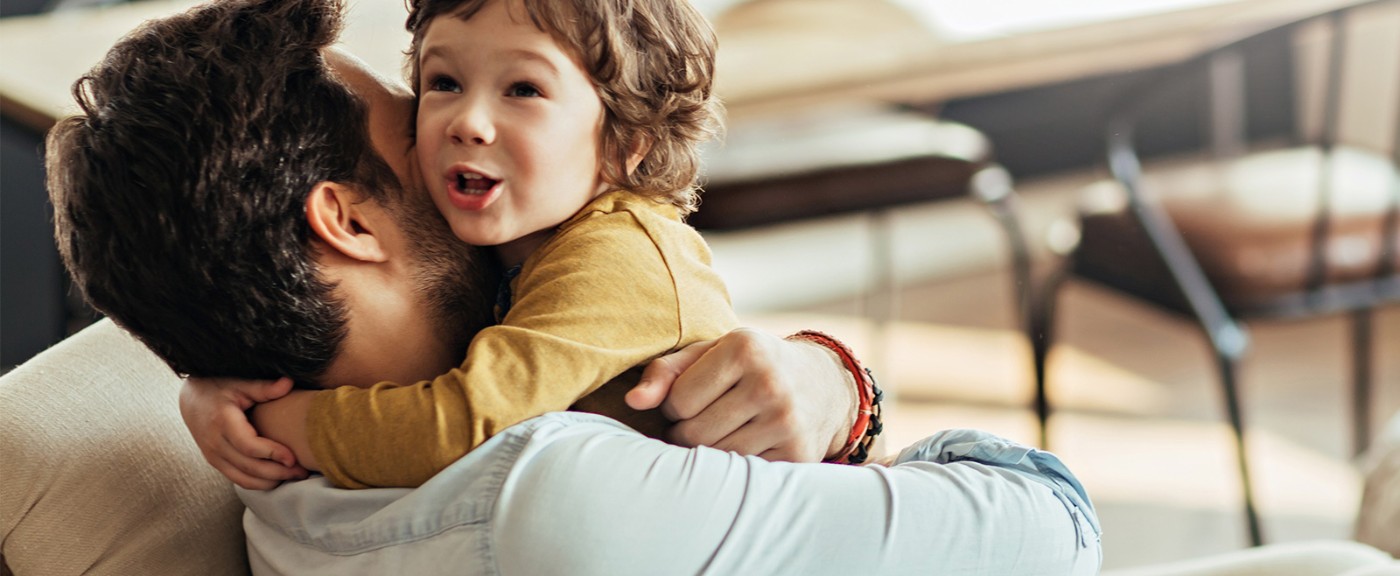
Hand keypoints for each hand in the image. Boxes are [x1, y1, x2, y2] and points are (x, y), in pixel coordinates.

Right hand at [179, 376, 307, 489]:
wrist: (191, 399)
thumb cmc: (218, 388)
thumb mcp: (240, 383)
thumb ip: (264, 387)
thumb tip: (288, 383)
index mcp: (222, 422)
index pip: (248, 446)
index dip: (272, 453)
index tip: (293, 457)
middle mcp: (214, 443)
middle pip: (249, 467)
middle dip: (278, 472)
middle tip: (302, 472)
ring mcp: (213, 456)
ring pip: (244, 479)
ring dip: (270, 482)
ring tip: (295, 476)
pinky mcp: (215, 463)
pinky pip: (238, 480)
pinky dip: (259, 483)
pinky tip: (278, 478)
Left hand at [625, 328, 856, 461]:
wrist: (823, 384)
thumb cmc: (750, 366)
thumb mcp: (710, 354)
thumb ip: (665, 372)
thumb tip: (633, 401)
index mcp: (743, 348)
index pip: (677, 401)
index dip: (675, 405)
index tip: (692, 398)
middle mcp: (769, 383)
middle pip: (693, 434)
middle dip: (687, 432)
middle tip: (703, 419)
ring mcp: (786, 420)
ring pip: (715, 457)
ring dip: (707, 452)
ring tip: (722, 430)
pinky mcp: (797, 453)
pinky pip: (742, 474)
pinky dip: (734, 466)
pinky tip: (746, 443)